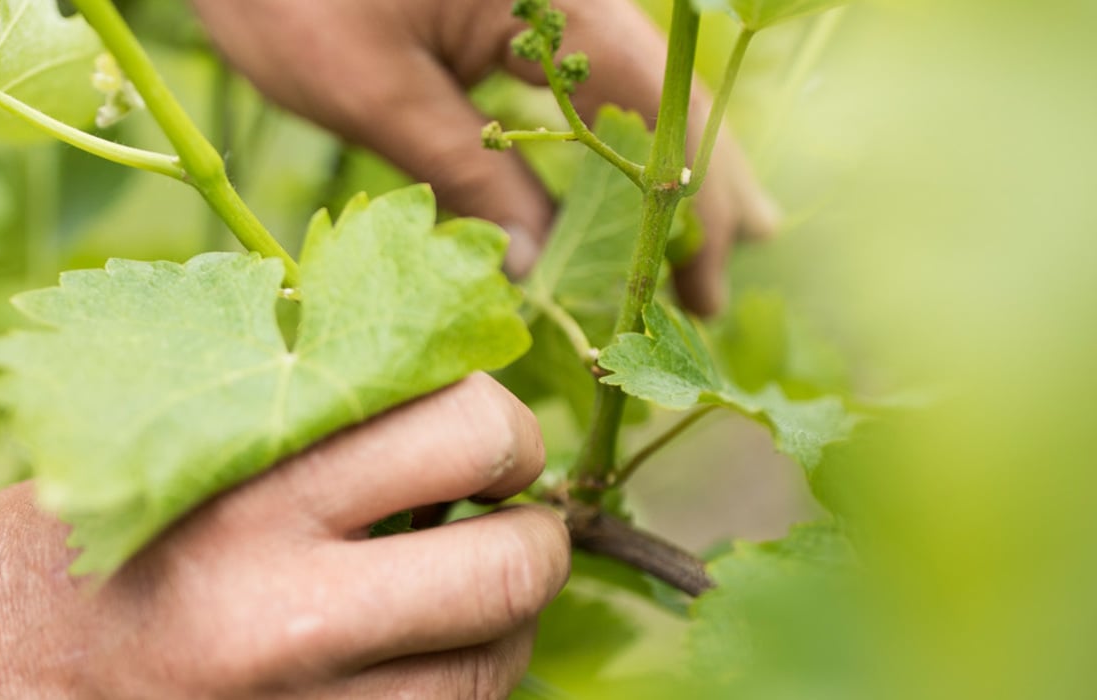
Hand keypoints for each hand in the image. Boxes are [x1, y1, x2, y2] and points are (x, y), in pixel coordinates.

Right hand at [0, 374, 568, 696]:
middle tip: (510, 519)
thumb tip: (432, 366)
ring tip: (456, 597)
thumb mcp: (152, 442)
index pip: (461, 433)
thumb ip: (285, 407)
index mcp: (243, 500)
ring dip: (499, 628)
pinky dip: (449, 694)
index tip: (490, 438)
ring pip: (491, 674)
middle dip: (535, 536)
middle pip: (510, 571)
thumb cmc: (54, 546)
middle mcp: (281, 622)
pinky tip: (411, 663)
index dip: (506, 426)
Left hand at [190, 0, 779, 312]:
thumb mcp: (371, 94)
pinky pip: (580, 65)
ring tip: (709, 230)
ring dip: (661, 157)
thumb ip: (465, 177)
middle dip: (698, 183)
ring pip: (630, 77)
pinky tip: (611, 174)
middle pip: (665, 90)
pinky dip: (605, 126)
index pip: (655, 112)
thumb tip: (537, 268)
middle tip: (725, 275)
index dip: (685, 210)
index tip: (698, 293)